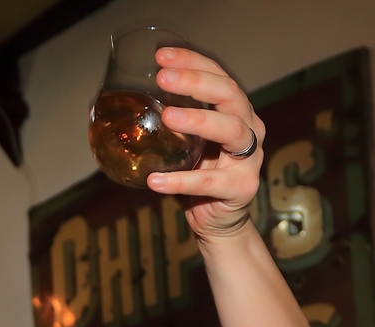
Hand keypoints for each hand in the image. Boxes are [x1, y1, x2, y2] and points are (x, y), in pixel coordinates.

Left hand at [144, 47, 265, 240]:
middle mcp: (250, 129)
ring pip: (232, 131)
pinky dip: (181, 181)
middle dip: (197, 83)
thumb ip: (169, 123)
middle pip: (230, 95)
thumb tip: (124, 104)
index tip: (162, 56)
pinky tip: (155, 181)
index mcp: (236, 112)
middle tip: (164, 79)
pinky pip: (210, 183)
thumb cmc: (198, 175)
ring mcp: (250, 159)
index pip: (219, 77)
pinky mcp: (242, 188)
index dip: (193, 62)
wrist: (216, 221)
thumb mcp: (185, 143)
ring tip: (167, 117)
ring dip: (198, 121)